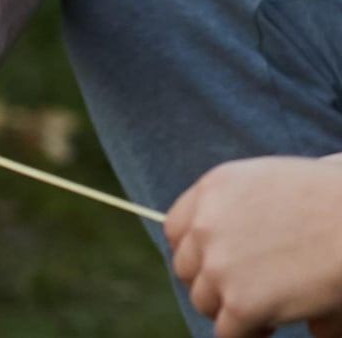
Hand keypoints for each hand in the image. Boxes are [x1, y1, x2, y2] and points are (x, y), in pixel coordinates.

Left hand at [165, 156, 341, 337]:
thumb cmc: (336, 195)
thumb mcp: (275, 180)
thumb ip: (242, 208)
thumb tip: (242, 244)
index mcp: (213, 188)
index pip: (177, 230)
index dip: (196, 251)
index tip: (216, 263)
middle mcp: (206, 224)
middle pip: (187, 268)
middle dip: (212, 280)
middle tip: (246, 287)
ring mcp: (219, 265)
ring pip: (204, 301)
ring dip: (229, 307)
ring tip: (264, 306)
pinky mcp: (241, 302)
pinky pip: (227, 331)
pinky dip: (247, 333)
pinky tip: (271, 324)